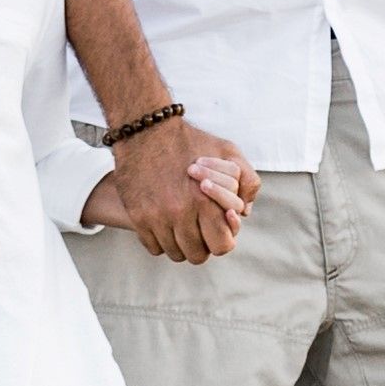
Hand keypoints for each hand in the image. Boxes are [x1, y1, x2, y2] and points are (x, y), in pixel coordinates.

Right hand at [90, 114, 253, 261]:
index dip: (222, 240)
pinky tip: (165, 225)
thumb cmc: (190, 142)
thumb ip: (246, 180)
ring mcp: (157, 218)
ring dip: (181, 244)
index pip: (221, 245)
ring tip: (182, 226)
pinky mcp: (138, 217)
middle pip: (197, 254)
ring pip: (175, 253)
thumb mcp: (228, 152)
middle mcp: (181, 213)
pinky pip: (153, 247)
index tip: (217, 229)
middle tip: (199, 230)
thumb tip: (244, 211)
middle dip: (202, 245)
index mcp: (206, 201)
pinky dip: (160, 241)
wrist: (146, 131)